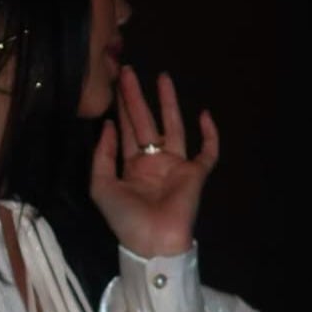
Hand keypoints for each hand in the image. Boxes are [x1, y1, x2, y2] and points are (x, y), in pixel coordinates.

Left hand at [90, 67, 218, 258]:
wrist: (152, 241)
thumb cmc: (125, 218)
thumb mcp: (101, 186)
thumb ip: (102, 155)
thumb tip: (108, 125)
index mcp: (131, 167)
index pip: (127, 130)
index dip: (121, 109)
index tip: (114, 85)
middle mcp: (154, 161)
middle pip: (146, 122)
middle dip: (136, 97)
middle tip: (128, 71)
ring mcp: (176, 166)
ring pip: (174, 127)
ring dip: (168, 103)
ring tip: (162, 77)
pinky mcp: (196, 173)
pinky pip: (208, 151)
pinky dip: (210, 134)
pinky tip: (204, 114)